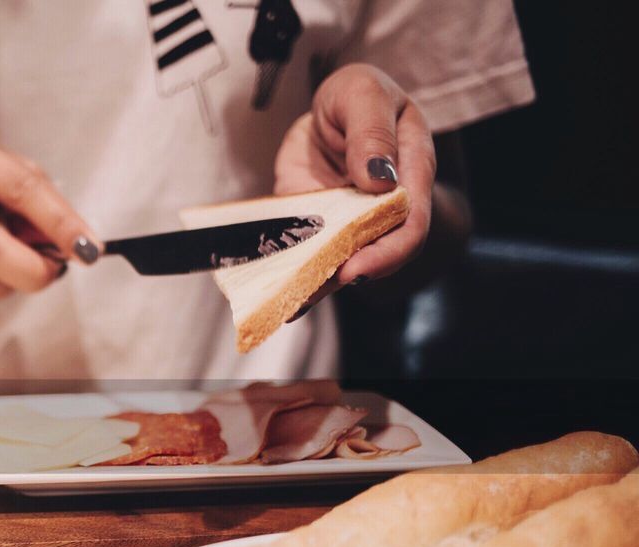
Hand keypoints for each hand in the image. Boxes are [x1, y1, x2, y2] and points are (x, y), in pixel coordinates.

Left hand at [275, 64, 434, 294]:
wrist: (330, 112)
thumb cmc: (356, 100)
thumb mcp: (362, 94)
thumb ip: (371, 130)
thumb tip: (378, 179)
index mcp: (410, 171)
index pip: (411, 222)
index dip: (388, 251)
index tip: (357, 267)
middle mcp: (386, 206)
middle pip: (380, 252)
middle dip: (351, 273)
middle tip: (321, 287)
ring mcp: (354, 222)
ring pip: (345, 260)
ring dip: (322, 284)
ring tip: (297, 302)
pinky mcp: (323, 230)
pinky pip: (314, 256)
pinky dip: (299, 278)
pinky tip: (285, 302)